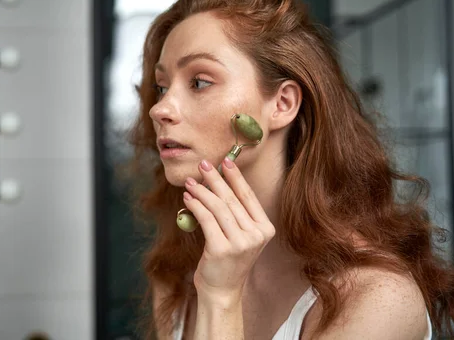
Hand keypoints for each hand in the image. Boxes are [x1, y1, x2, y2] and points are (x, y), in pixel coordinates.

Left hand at [183, 157, 275, 306]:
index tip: (226, 161)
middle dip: (216, 179)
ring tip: (190, 182)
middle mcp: (256, 235)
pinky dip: (196, 205)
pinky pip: (206, 219)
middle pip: (232, 199)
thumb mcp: (240, 235)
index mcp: (265, 229)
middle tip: (203, 165)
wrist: (222, 291)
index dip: (236, 177)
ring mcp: (240, 243)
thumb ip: (236, 213)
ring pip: (218, 207)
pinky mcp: (222, 249)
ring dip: (202, 191)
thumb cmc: (228, 260)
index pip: (248, 196)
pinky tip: (188, 198)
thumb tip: (218, 181)